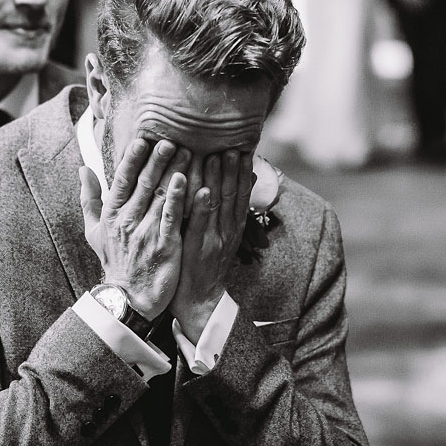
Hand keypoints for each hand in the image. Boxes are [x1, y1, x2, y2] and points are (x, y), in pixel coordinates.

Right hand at [79, 137, 189, 318]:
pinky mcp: (164, 245)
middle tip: (170, 139)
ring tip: (186, 152)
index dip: (131, 160)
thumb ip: (89, 198)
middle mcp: (127, 221)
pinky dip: (177, 198)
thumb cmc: (115, 261)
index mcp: (112, 215)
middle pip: (144, 184)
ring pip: (160, 196)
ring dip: (173, 172)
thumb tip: (83, 168)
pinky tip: (185, 182)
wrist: (128, 299)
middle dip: (157, 160)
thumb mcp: (94, 231)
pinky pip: (171, 217)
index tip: (141, 140)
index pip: (121, 181)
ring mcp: (146, 233)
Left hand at [171, 151, 253, 342]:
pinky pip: (200, 225)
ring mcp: (213, 239)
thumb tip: (248, 177)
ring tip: (217, 157)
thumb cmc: (207, 263)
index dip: (244, 172)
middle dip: (233, 169)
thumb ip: (233, 206)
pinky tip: (201, 190)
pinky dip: (202, 207)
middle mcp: (228, 230)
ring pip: (218, 205)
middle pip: (233, 195)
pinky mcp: (197, 249)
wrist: (199, 300)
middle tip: (232, 145)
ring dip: (218, 181)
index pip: (242, 193)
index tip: (245, 149)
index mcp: (234, 226)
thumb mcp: (226, 234)